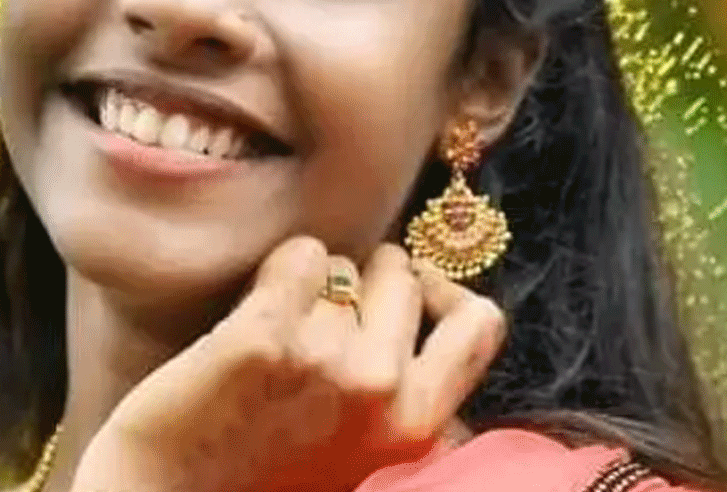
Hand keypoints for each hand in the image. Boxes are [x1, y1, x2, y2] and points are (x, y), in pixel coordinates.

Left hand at [70, 236, 506, 491]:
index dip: (441, 295)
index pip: (478, 323)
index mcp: (418, 427)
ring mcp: (323, 360)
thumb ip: (409, 407)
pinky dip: (276, 270)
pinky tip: (248, 313)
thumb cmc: (265, 481)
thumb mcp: (368, 460)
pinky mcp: (260, 338)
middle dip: (366, 280)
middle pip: (401, 274)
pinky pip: (298, 257)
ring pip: (342, 264)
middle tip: (321, 317)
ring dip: (311, 283)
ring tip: (273, 332)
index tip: (405, 301)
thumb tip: (438, 329)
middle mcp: (382, 388)